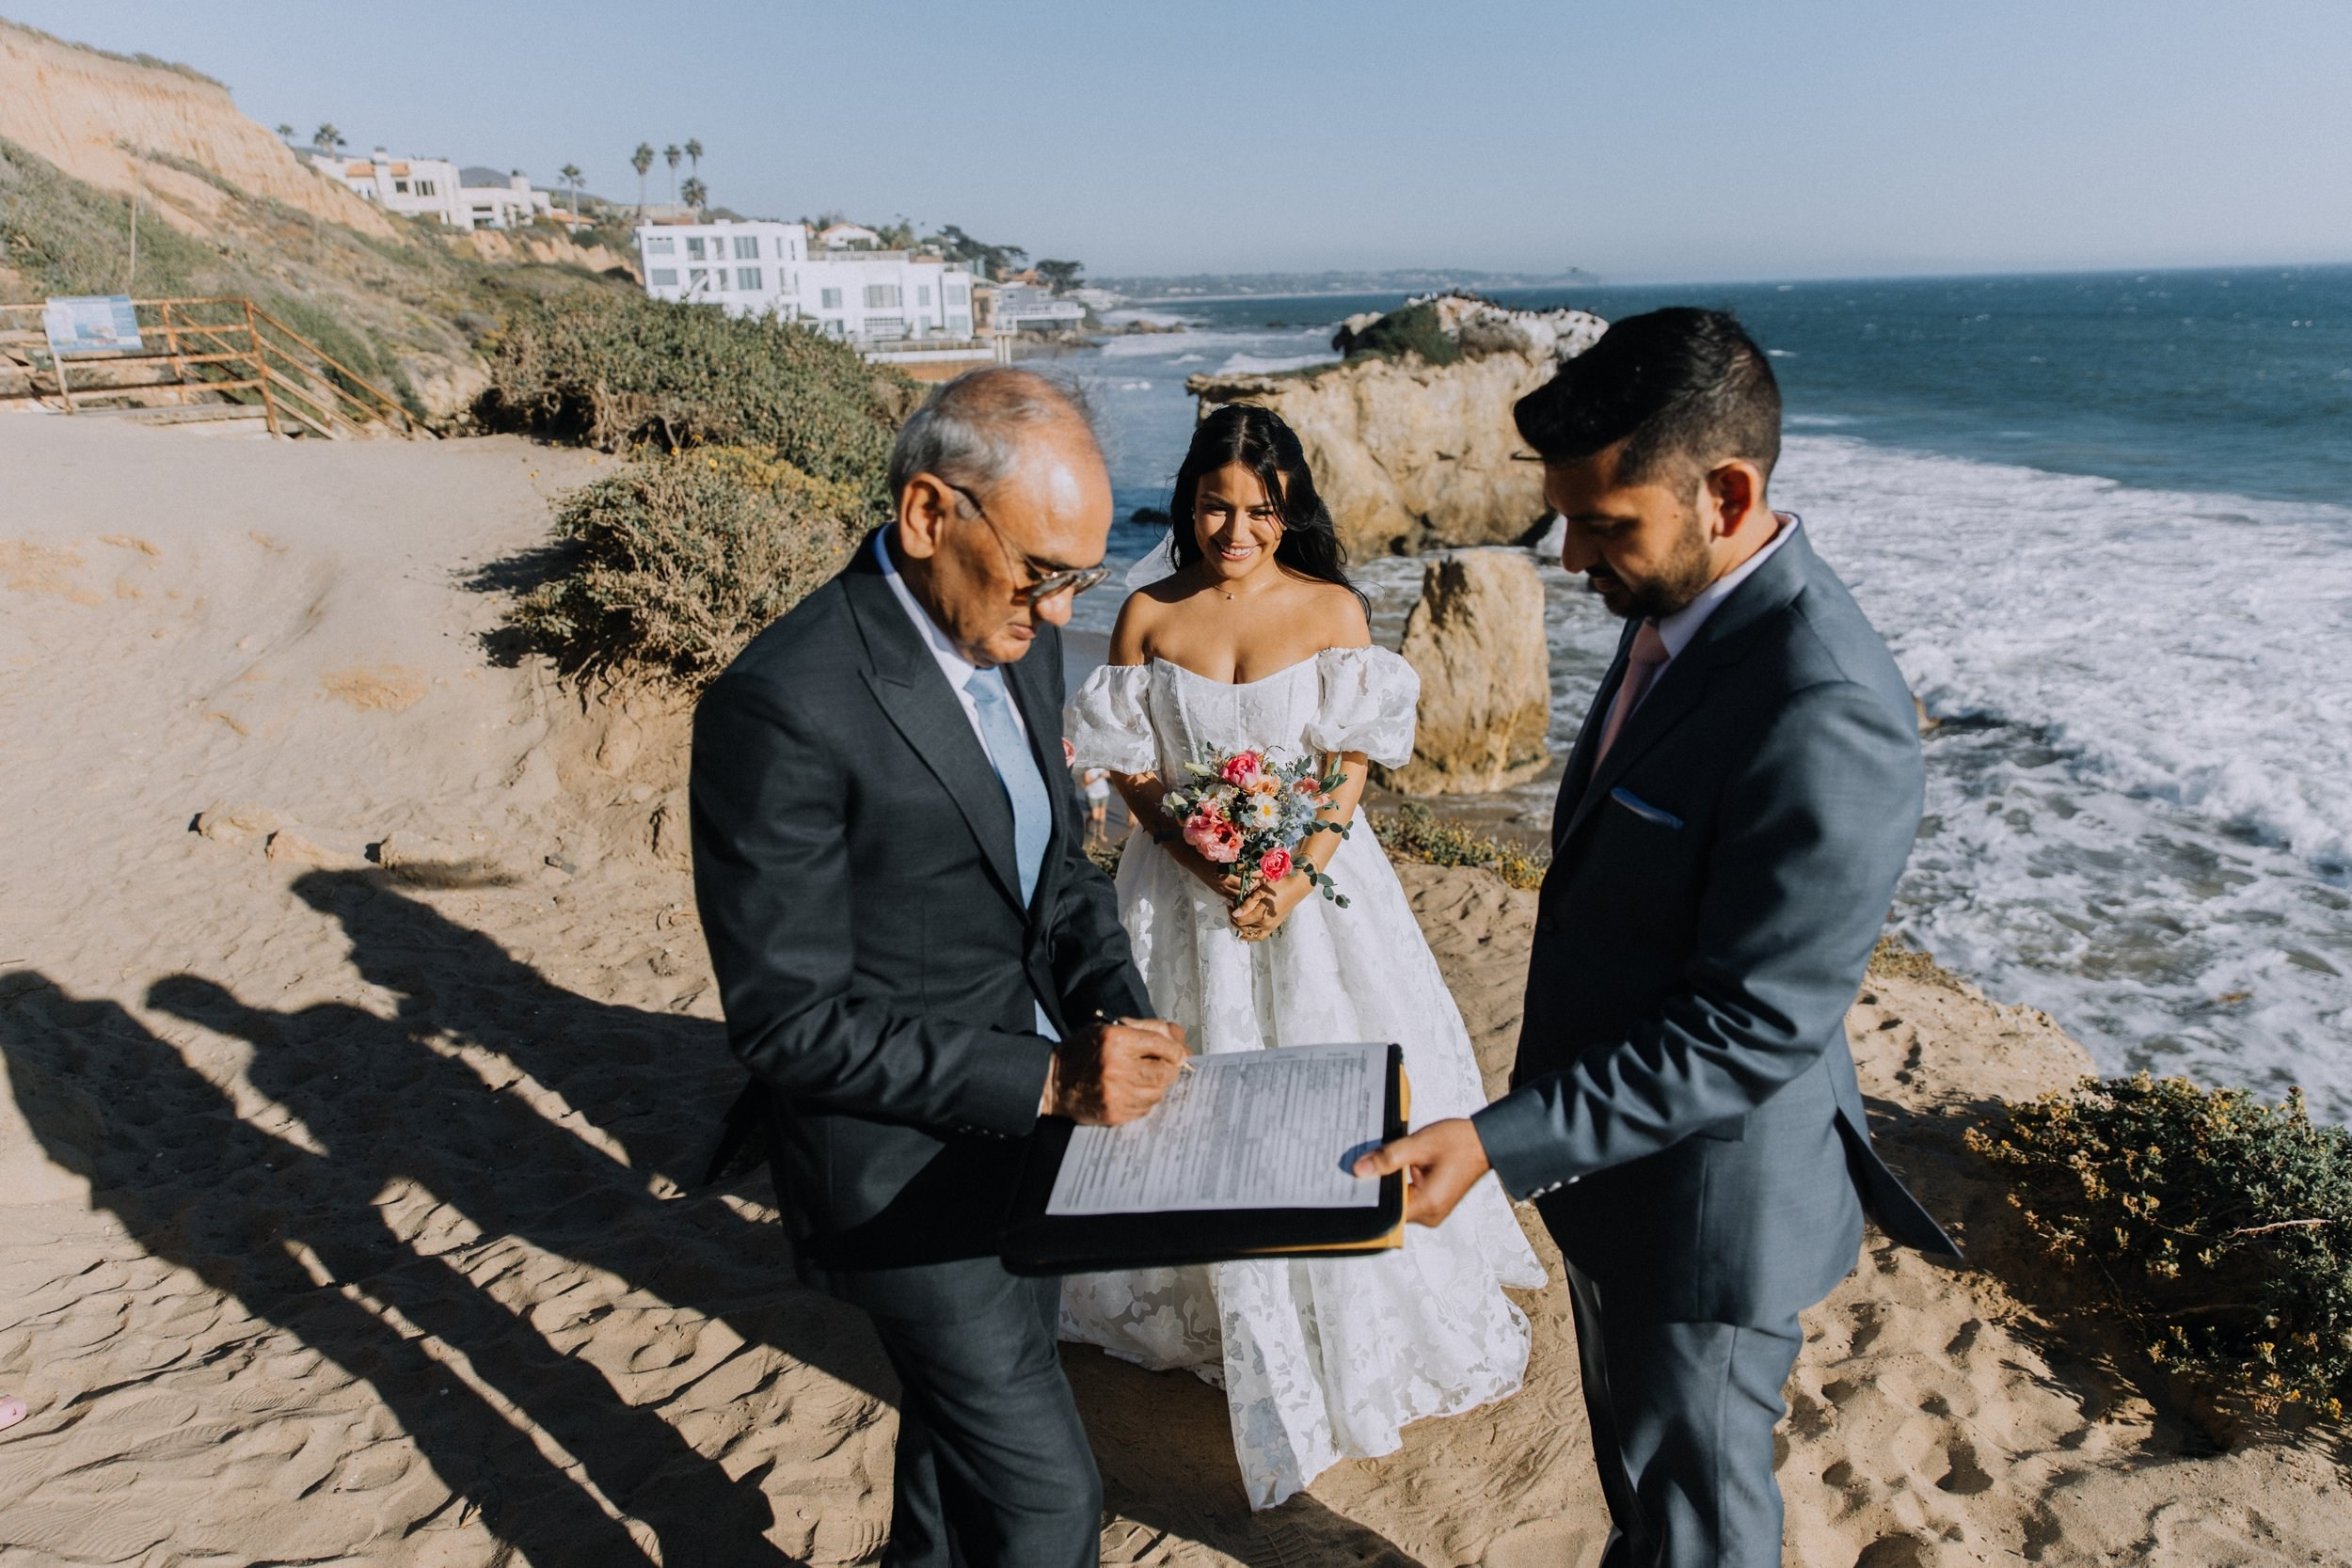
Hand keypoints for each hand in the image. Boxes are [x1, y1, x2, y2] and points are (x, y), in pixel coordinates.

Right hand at [1048, 1017, 1189, 1125]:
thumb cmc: (1084, 1052)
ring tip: (1143, 1078)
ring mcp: (1116, 1094)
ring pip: (1158, 1092)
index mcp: (1115, 1040)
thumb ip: (1148, 1030)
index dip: (1175, 1049)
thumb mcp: (1111, 1028)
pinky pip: (1146, 1108)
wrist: (1054, 1081)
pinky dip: (1145, 1099)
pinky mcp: (1115, 1113)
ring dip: (1157, 1085)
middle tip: (1164, 1066)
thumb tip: (1181, 1045)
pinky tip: (1132, 1091)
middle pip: (1165, 1072)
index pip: (1161, 1045)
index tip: (1178, 1053)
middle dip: (1169, 1069)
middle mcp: (1117, 1067)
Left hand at [1229, 871, 1310, 942]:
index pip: (1240, 920)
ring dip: (1242, 928)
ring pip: (1252, 934)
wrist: (1297, 886)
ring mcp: (1271, 927)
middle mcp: (1266, 925)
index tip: (1229, 905)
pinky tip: (1245, 934)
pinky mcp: (1275, 925)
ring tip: (1236, 921)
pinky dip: (1252, 936)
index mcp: (1261, 916)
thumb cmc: (1279, 885)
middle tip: (1231, 909)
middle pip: (1244, 928)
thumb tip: (1235, 914)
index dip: (1232, 914)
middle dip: (1235, 920)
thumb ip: (1247, 904)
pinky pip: (1261, 935)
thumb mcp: (1260, 892)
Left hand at [1352, 1117, 1491, 1226]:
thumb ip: (1387, 1158)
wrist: (1484, 1141)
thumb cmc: (1458, 1142)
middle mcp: (1430, 1214)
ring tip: (1376, 1165)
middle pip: (1391, 1208)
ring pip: (1398, 1202)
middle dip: (1376, 1189)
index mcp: (1428, 1205)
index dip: (1368, 1200)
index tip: (1351, 1188)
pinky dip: (1398, 1184)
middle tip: (1360, 1170)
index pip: (1387, 1214)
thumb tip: (1359, 1171)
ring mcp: (1432, 1210)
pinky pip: (1407, 1197)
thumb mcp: (1418, 1145)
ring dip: (1388, 1185)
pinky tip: (1393, 1167)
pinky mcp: (1432, 1202)